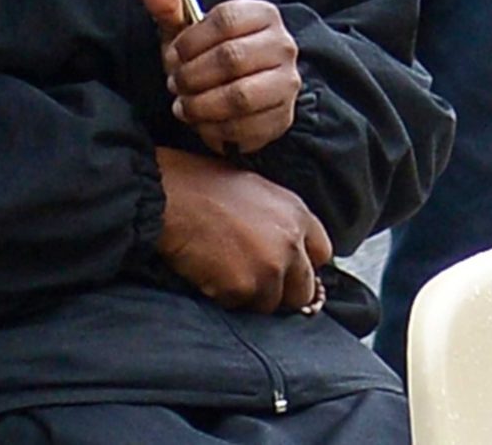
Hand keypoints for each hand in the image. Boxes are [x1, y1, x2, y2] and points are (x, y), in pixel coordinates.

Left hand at [136, 0, 301, 155]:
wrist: (246, 92)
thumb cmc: (209, 56)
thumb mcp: (188, 30)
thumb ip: (166, 3)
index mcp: (261, 14)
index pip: (224, 20)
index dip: (190, 43)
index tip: (174, 56)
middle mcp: (282, 45)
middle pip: (230, 59)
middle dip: (191, 77)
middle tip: (176, 85)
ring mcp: (286, 82)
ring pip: (238, 97)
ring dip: (201, 106)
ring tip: (186, 106)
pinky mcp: (283, 117)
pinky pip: (245, 128)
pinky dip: (215, 130)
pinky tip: (204, 123)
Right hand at [155, 147, 331, 313]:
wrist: (169, 194)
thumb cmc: (204, 185)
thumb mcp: (256, 190)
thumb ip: (281, 221)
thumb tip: (289, 250)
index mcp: (297, 214)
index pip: (322, 254)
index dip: (303, 264)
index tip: (289, 269)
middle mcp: (291, 243)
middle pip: (303, 290)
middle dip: (282, 290)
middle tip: (254, 279)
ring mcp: (269, 269)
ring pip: (270, 304)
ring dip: (250, 295)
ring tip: (224, 269)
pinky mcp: (243, 288)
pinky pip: (239, 306)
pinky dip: (224, 296)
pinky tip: (208, 272)